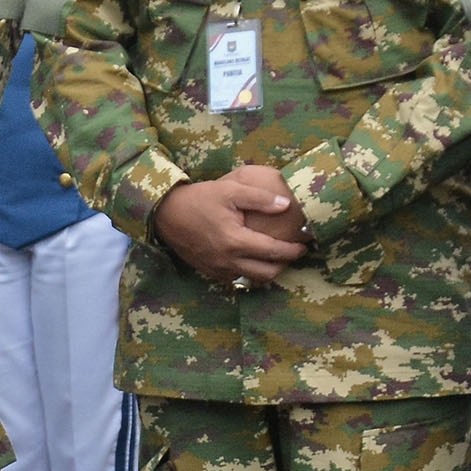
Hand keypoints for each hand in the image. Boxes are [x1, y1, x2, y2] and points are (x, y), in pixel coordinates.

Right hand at [152, 173, 308, 286]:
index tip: (305, 244)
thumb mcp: (229, 190)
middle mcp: (227, 260)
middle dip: (285, 264)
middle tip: (293, 252)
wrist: (165, 213)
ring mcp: (217, 268)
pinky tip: (252, 260)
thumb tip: (286, 205)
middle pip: (267, 272)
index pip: (274, 251)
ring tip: (276, 258)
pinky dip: (249, 272)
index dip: (294, 249)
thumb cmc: (198, 199)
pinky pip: (236, 279)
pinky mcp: (208, 271)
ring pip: (252, 279)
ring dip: (268, 271)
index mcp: (235, 241)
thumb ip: (259, 198)